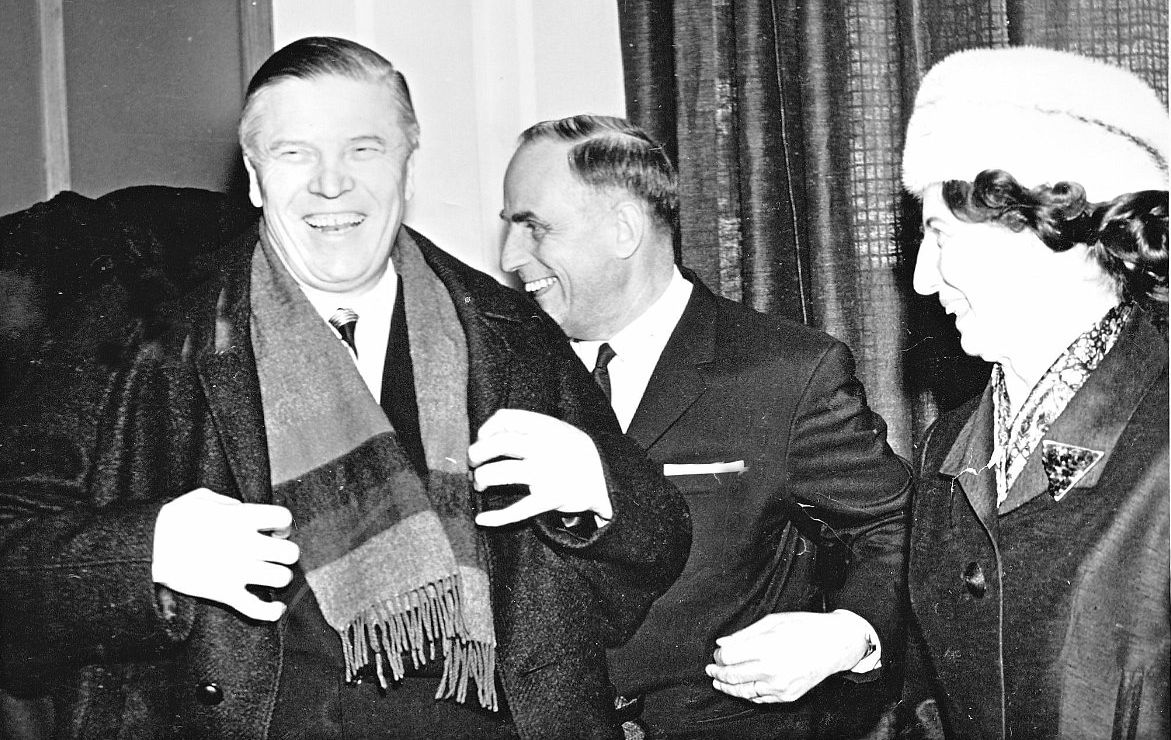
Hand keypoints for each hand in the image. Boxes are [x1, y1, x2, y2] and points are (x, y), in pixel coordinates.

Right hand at [152, 488, 299, 620]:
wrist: (146, 549)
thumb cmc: (170, 521)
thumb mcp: (199, 499)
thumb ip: (227, 503)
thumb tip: (242, 510)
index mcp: (241, 519)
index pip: (284, 518)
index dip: (284, 526)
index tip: (275, 532)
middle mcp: (246, 544)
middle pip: (290, 552)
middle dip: (285, 554)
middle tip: (272, 555)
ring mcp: (237, 570)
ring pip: (281, 578)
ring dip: (278, 578)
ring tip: (268, 575)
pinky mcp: (225, 593)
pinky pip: (258, 609)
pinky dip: (271, 612)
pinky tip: (275, 608)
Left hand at [469, 409, 611, 526]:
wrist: (609, 479)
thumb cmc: (576, 454)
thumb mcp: (559, 431)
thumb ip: (530, 429)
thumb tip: (489, 434)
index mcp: (545, 427)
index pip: (504, 418)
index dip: (486, 429)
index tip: (483, 440)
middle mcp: (544, 447)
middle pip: (497, 444)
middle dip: (477, 454)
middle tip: (474, 462)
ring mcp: (546, 473)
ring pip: (499, 473)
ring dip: (482, 479)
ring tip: (480, 484)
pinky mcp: (549, 498)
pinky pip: (516, 510)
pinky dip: (496, 517)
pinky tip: (482, 519)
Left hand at [706, 611, 872, 702]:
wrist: (836, 644)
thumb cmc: (805, 628)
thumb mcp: (773, 621)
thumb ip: (744, 635)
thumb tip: (722, 644)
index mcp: (766, 647)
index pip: (729, 657)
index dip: (719, 656)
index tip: (717, 653)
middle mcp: (772, 670)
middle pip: (732, 676)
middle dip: (717, 673)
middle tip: (710, 670)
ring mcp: (780, 686)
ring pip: (744, 691)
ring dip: (728, 687)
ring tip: (719, 683)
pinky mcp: (787, 696)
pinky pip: (760, 699)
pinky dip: (747, 694)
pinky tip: (741, 689)